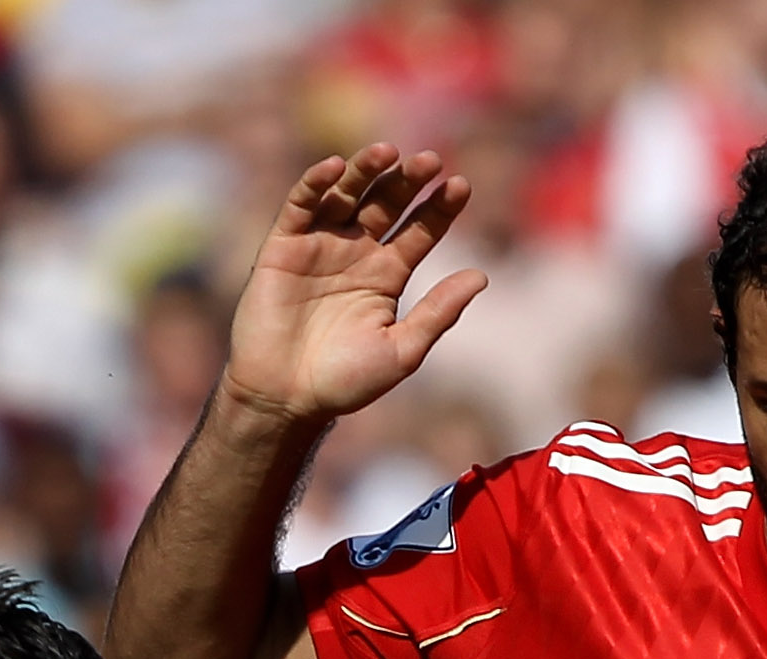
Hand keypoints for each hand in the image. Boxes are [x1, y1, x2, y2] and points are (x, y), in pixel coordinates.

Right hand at [225, 145, 486, 428]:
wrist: (285, 398)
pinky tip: (335, 168)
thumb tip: (482, 276)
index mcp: (388, 275)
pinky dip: (315, 182)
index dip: (439, 208)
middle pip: (386, 203)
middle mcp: (357, 252)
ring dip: (366, 170)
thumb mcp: (401, 351)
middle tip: (430, 161)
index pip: (419, 230)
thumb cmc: (345, 382)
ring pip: (347, 194)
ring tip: (388, 153)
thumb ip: (438, 313)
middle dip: (407, 181)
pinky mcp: (284, 245)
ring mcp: (320, 245)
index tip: (460, 186)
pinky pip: (300, 204)